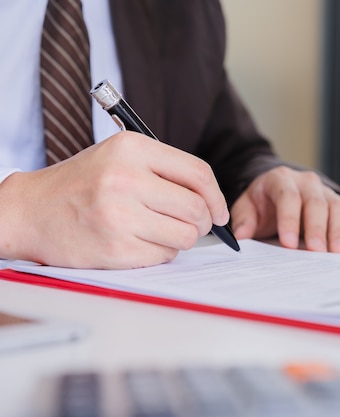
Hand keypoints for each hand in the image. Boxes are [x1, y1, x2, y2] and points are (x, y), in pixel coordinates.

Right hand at [0, 132, 228, 268]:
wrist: (31, 211)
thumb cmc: (83, 184)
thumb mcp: (119, 157)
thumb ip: (164, 169)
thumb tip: (212, 200)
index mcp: (132, 149)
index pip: (198, 173)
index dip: (217, 196)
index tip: (219, 211)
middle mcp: (126, 179)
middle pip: (196, 208)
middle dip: (203, 222)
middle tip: (194, 225)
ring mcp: (119, 215)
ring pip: (185, 236)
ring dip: (181, 238)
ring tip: (160, 231)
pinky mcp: (115, 248)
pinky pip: (164, 255)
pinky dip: (161, 252)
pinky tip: (140, 242)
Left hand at [231, 166, 339, 252]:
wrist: (277, 191)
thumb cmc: (263, 203)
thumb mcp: (247, 208)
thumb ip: (244, 220)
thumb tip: (242, 237)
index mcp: (280, 179)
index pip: (287, 196)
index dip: (289, 219)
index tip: (288, 243)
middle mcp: (306, 182)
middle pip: (316, 202)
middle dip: (316, 228)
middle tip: (316, 250)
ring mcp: (326, 191)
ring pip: (337, 207)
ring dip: (339, 230)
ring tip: (338, 251)